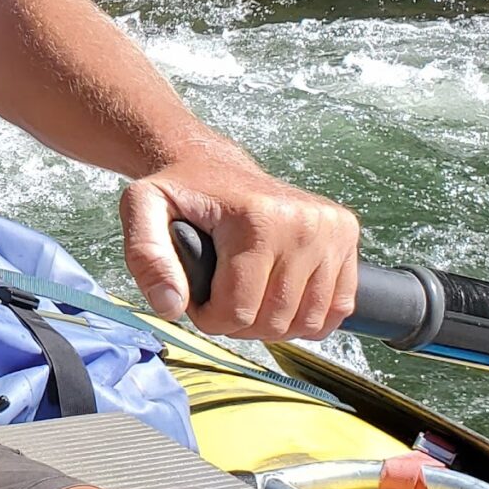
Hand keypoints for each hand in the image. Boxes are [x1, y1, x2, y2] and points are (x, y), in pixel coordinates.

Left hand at [120, 151, 359, 341]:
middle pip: (273, 321)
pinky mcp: (347, 236)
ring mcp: (332, 230)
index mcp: (258, 218)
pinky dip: (306, 315)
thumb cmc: (181, 191)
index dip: (208, 316)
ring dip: (272, 323)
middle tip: (220, 291)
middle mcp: (305, 223)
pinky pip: (337, 309)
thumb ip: (147, 257)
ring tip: (247, 292)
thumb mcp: (142, 209)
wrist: (213, 165)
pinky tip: (279, 293)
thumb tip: (171, 305)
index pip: (237, 310)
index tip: (196, 293)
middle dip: (238, 322)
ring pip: (306, 323)